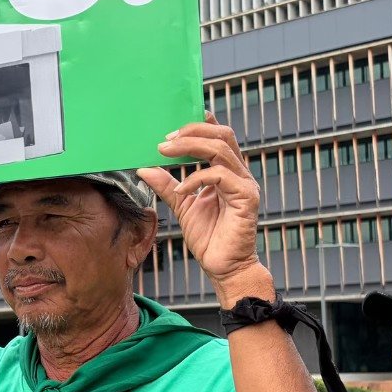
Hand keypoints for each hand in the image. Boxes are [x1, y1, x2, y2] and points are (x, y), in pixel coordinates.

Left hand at [138, 114, 269, 303]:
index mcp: (228, 171)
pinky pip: (219, 175)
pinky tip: (180, 189)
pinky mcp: (247, 197)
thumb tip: (144, 168)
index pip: (219, 137)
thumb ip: (167, 185)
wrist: (224, 267)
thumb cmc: (209, 238)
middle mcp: (239, 174)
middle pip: (222, 135)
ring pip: (220, 149)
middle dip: (192, 132)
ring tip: (165, 152)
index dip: (201, 124)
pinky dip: (196, 178)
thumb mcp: (181, 206)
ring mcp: (245, 184)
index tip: (173, 125)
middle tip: (165, 139)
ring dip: (190, 147)